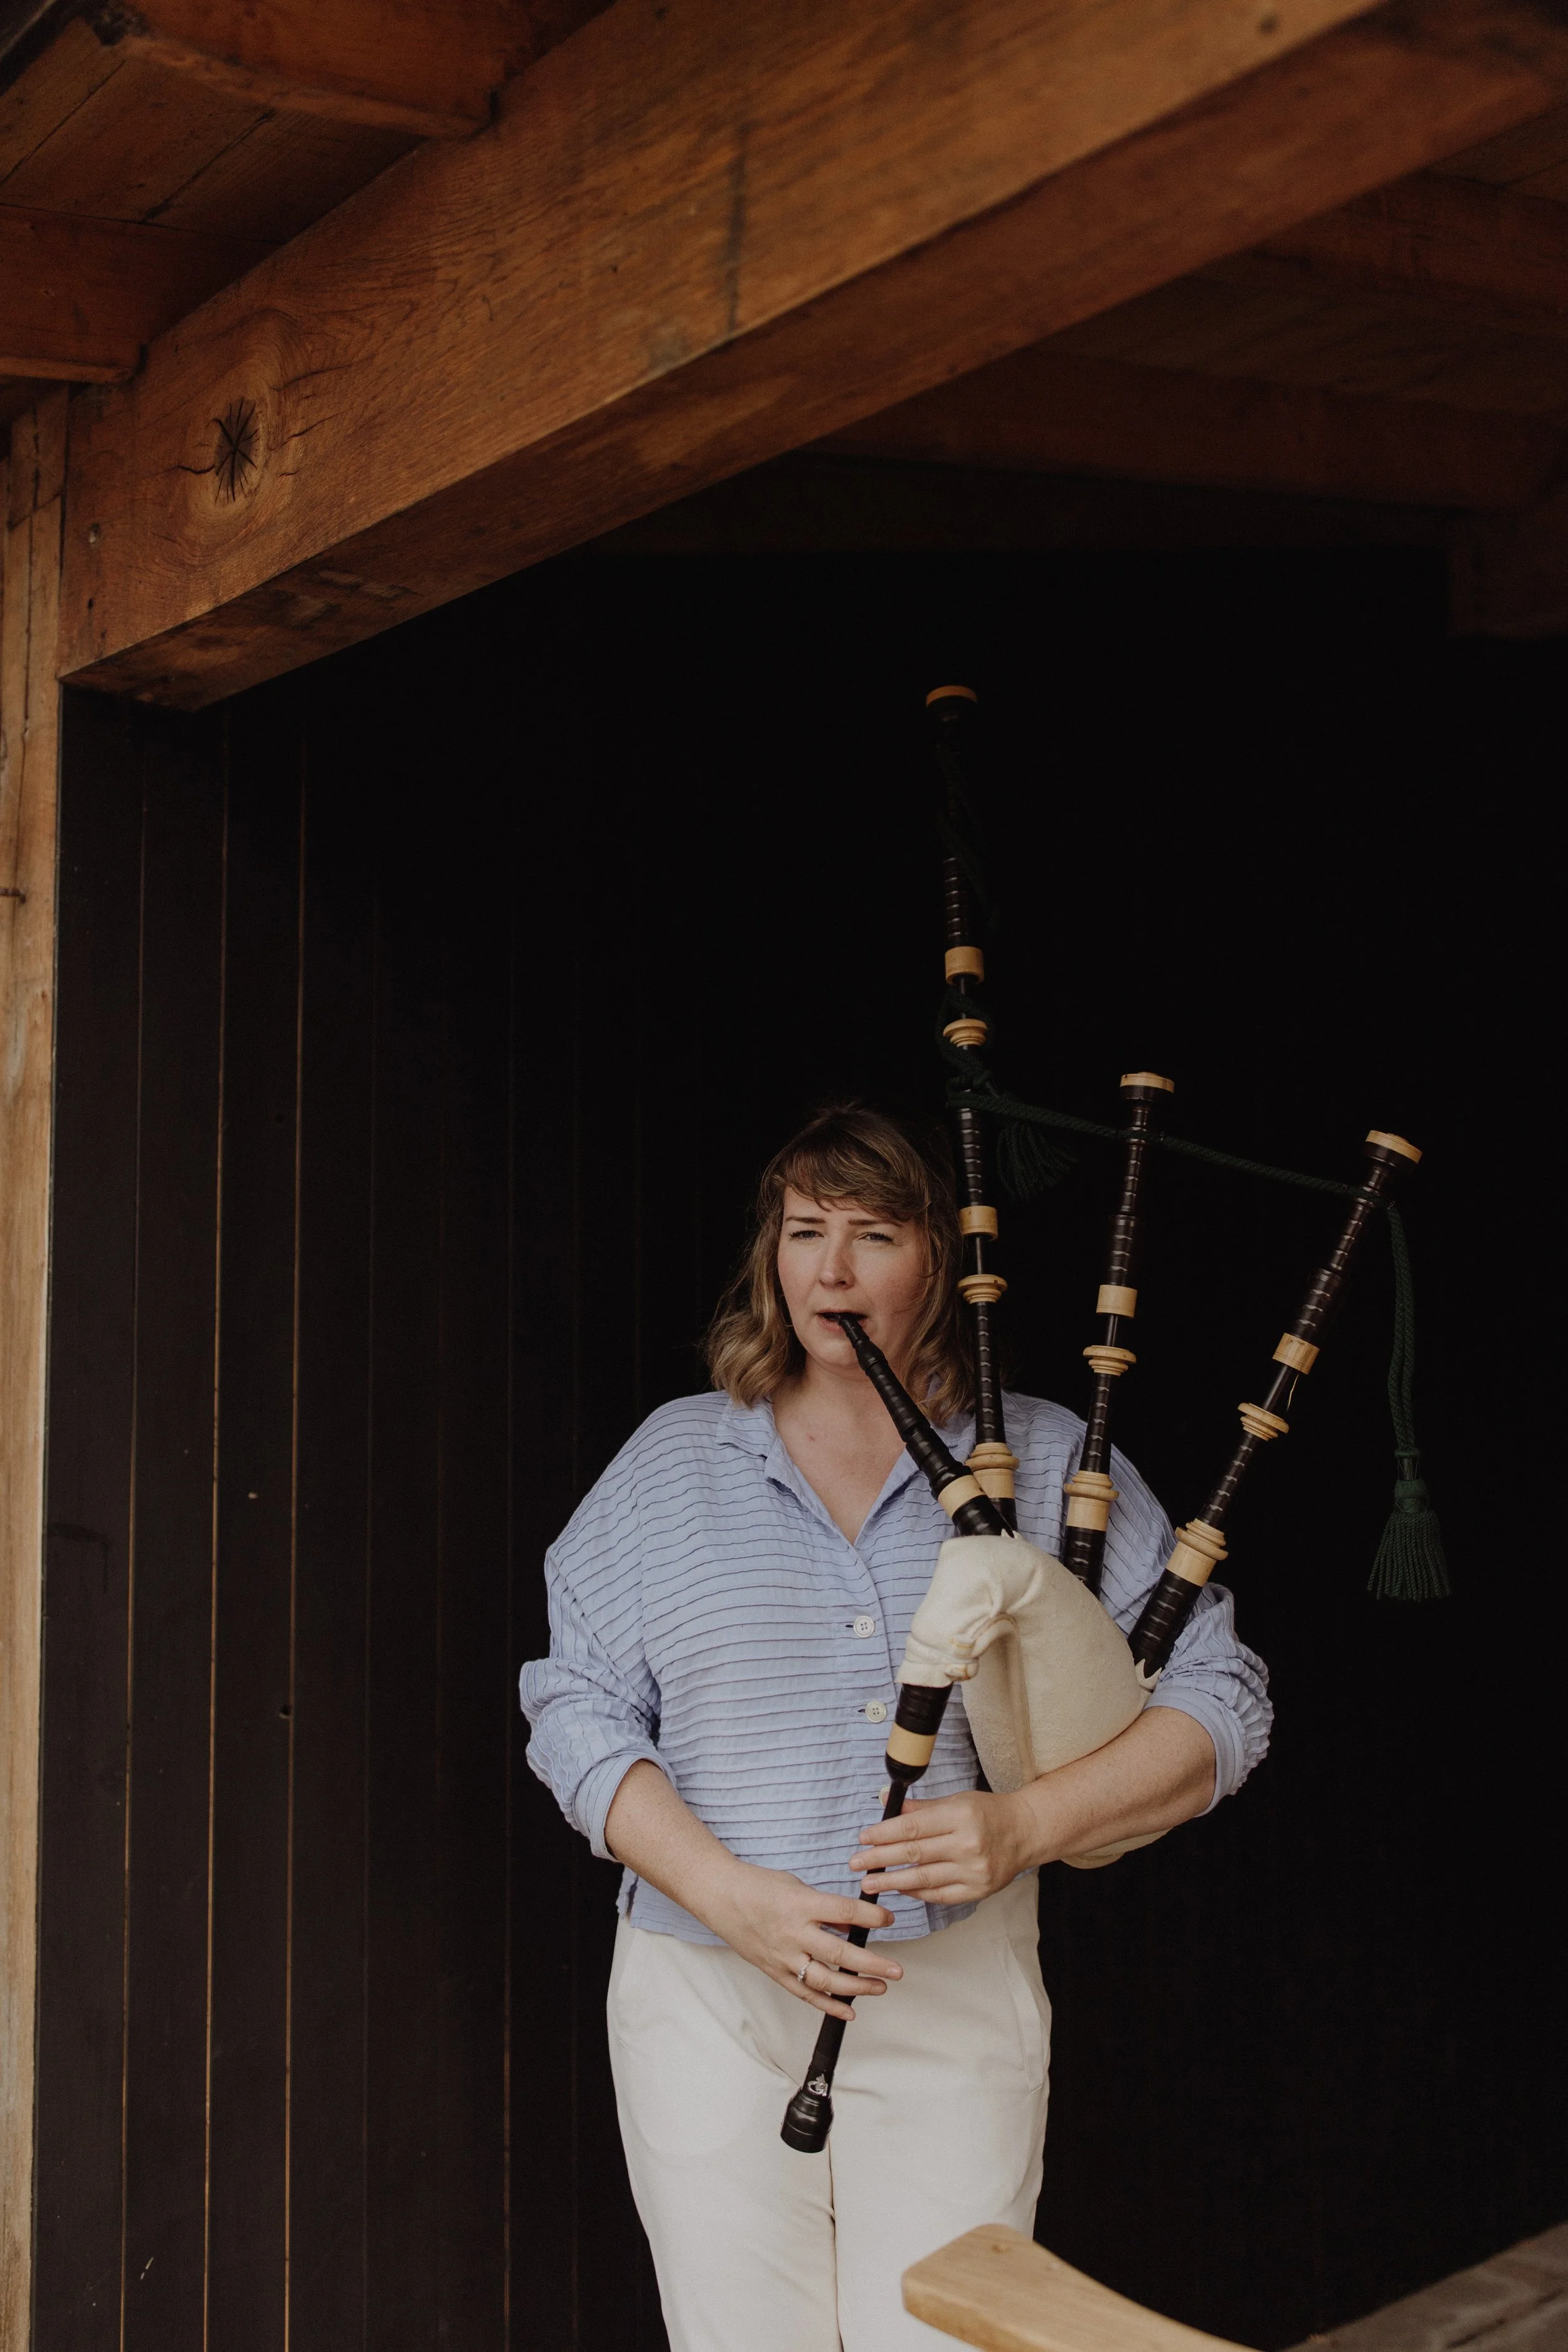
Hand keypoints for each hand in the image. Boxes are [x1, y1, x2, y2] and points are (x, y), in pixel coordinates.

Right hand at [703, 1860, 903, 2021]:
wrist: (720, 1897)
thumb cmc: (759, 1886)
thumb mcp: (797, 1887)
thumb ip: (827, 1907)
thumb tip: (857, 1923)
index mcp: (800, 1905)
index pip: (844, 1912)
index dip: (871, 1917)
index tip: (890, 1920)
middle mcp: (793, 1934)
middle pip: (839, 1953)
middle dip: (872, 1964)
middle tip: (896, 1970)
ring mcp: (783, 1957)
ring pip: (824, 1980)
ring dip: (856, 1987)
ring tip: (880, 1987)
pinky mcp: (775, 1972)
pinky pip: (805, 1993)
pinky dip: (828, 2005)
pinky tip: (850, 2011)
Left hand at [850, 1789, 1027, 1905]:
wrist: (1024, 1833)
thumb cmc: (988, 1813)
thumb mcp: (955, 1800)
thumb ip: (920, 1808)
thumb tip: (885, 1801)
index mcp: (960, 1816)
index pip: (913, 1827)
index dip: (884, 1834)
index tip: (863, 1838)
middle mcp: (968, 1844)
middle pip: (914, 1854)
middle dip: (880, 1860)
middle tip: (856, 1863)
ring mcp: (974, 1871)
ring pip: (924, 1879)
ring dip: (892, 1882)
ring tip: (869, 1884)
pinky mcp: (977, 1891)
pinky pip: (939, 1895)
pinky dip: (917, 1893)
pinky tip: (900, 1889)